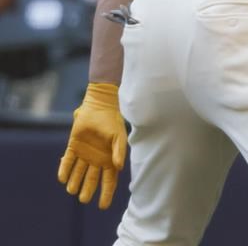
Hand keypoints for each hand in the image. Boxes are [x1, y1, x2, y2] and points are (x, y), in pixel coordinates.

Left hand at [57, 83, 126, 209]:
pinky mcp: (73, 146)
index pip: (109, 180)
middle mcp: (97, 159)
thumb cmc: (112, 121)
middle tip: (83, 199)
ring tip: (72, 190)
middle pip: (92, 179)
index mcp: (110, 159)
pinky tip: (62, 178)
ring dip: (75, 183)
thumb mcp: (119, 136)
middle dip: (88, 190)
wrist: (99, 106)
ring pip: (78, 173)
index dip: (106, 193)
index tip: (103, 206)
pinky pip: (68, 161)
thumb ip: (119, 151)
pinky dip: (64, 170)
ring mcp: (85, 154)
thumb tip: (119, 167)